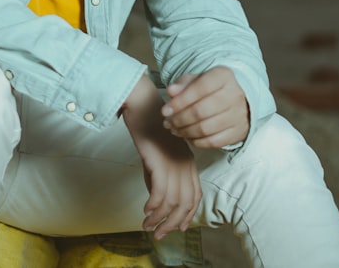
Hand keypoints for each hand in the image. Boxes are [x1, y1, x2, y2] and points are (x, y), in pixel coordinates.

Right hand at [121, 75, 201, 239]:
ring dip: (160, 219)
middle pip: (186, 202)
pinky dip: (154, 206)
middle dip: (174, 223)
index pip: (195, 195)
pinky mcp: (160, 161)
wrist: (143, 105)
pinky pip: (161, 192)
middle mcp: (185, 164)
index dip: (188, 214)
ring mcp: (174, 162)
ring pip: (174, 201)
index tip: (178, 228)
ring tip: (147, 227)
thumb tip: (156, 199)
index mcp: (188, 161)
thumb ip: (159, 175)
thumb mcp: (159, 154)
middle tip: (159, 234)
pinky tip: (145, 211)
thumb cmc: (149, 126)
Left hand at [161, 67, 249, 148]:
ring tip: (174, 129)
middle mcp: (235, 95)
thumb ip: (182, 84)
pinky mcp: (238, 132)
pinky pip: (213, 142)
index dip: (180, 101)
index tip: (164, 110)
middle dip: (179, 119)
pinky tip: (188, 136)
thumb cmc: (211, 89)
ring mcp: (238, 115)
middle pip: (201, 111)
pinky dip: (196, 142)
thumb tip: (171, 91)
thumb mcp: (196, 80)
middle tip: (167, 122)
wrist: (236, 102)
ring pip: (205, 129)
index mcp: (224, 76)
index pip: (200, 88)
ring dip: (185, 131)